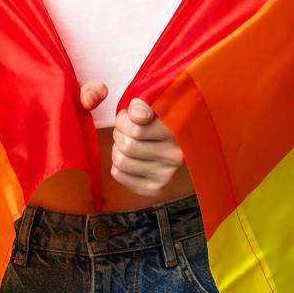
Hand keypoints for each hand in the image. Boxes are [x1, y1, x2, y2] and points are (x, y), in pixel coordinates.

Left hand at [78, 80, 184, 196]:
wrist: (172, 143)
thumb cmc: (156, 120)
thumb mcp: (151, 104)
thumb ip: (140, 104)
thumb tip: (136, 114)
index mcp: (176, 130)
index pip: (136, 127)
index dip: (125, 119)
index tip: (131, 115)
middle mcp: (174, 155)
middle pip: (126, 145)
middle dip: (119, 133)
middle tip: (126, 129)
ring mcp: (166, 174)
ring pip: (121, 160)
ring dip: (117, 149)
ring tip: (128, 142)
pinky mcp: (155, 188)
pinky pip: (119, 174)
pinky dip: (118, 165)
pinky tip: (130, 158)